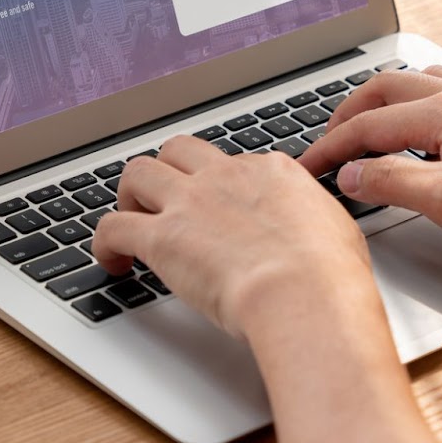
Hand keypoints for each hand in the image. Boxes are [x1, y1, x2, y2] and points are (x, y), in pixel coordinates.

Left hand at [91, 137, 373, 339]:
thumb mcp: (336, 229)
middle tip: (165, 203)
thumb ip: (314, 220)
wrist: (303, 292)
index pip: (232, 163)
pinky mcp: (161, 237)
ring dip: (130, 197)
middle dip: (167, 172)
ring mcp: (190, 202)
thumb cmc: (328, 274)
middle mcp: (225, 176)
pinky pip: (111, 226)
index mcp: (271, 172)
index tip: (218, 209)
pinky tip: (114, 262)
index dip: (220, 186)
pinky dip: (105, 243)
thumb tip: (313, 230)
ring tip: (132, 225)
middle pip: (178, 150)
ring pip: (137, 173)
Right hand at [299, 66, 441, 258]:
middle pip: (383, 88)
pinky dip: (408, 102)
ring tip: (359, 128)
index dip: (330, 148)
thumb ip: (392, 183)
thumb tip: (351, 175)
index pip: (367, 125)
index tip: (307, 168)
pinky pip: (439, 90)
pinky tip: (413, 123)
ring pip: (412, 82)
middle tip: (325, 144)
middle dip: (346, 114)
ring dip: (377, 102)